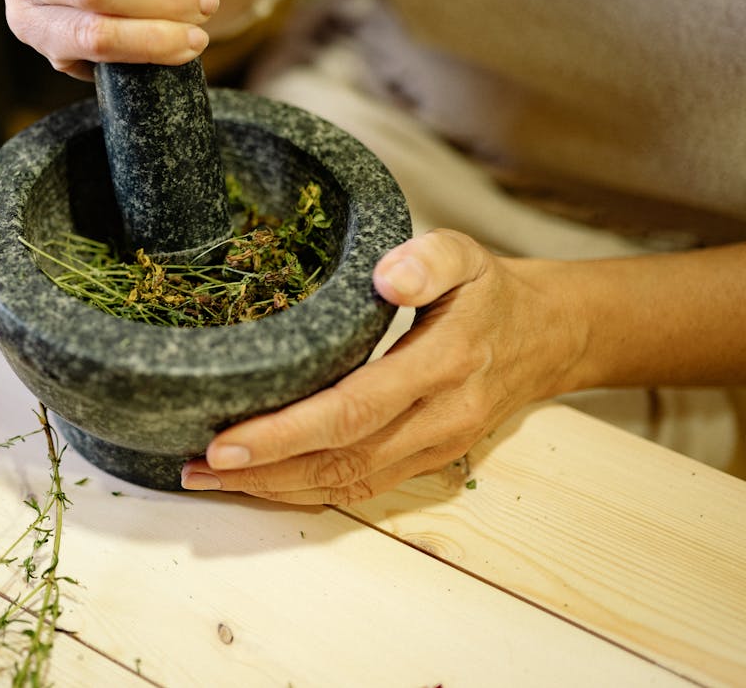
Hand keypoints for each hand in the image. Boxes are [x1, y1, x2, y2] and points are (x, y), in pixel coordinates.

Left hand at [181, 230, 584, 503]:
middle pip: (341, 459)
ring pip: (347, 484)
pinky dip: (306, 492)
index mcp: (444, 364)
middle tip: (196, 467)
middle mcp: (440, 418)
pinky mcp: (427, 462)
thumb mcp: (468, 254)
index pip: (355, 409)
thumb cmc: (490, 291)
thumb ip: (430, 258)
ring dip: (275, 488)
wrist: (549, 336)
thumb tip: (388, 276)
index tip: (226, 440)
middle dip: (264, 470)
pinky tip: (260, 484)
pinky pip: (361, 488)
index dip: (287, 431)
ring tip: (209, 480)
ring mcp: (435, 448)